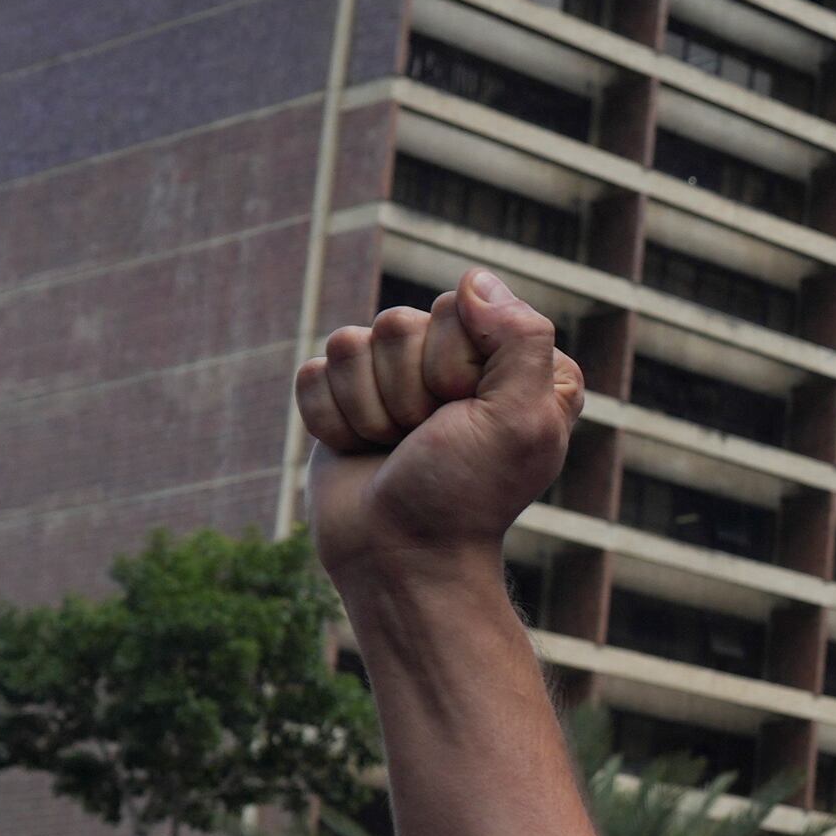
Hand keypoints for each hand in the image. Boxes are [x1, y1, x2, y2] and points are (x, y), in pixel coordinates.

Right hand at [293, 272, 582, 581]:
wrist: (401, 556)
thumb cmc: (467, 493)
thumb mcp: (522, 419)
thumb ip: (521, 338)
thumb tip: (474, 280)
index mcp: (514, 358)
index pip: (461, 306)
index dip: (453, 365)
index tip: (466, 415)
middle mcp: (456, 359)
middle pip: (399, 322)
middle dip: (407, 391)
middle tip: (429, 439)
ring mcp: (396, 376)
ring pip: (350, 343)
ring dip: (369, 410)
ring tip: (397, 448)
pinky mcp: (344, 396)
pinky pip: (313, 373)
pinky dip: (332, 420)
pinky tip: (361, 451)